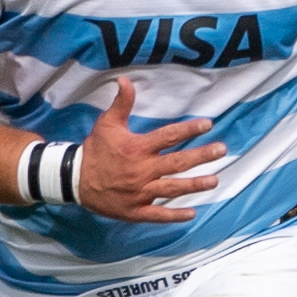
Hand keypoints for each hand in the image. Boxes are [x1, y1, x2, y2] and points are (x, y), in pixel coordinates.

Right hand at [77, 78, 224, 221]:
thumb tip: (125, 80)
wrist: (75, 180)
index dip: (188, 130)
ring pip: (171, 188)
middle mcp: (141, 170)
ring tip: (214, 180)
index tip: (207, 124)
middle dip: (200, 156)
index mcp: (137, 148)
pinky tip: (192, 213)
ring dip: (193, 185)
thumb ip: (121, 103)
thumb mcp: (107, 123)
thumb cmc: (95, 150)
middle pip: (176, 162)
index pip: (168, 136)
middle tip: (221, 150)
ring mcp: (139, 192)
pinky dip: (174, 215)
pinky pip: (157, 214)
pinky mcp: (134, 210)